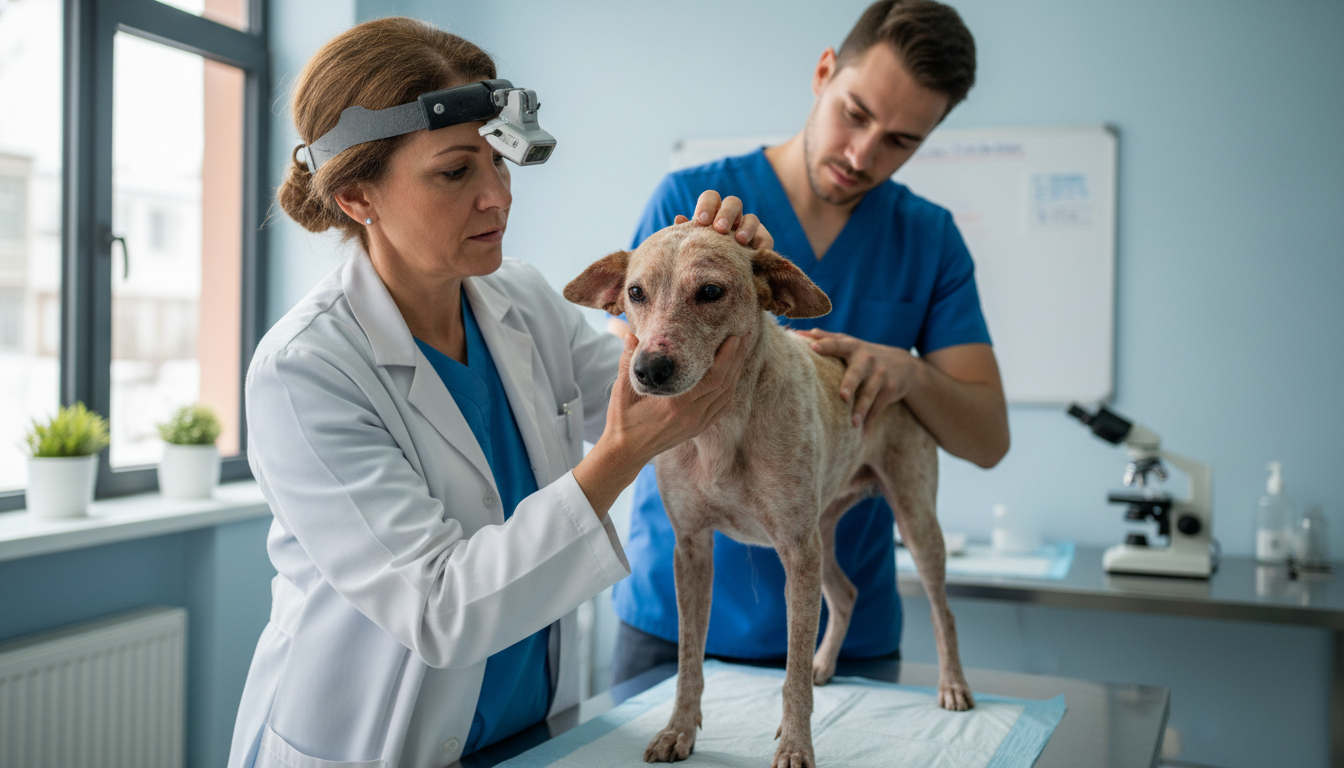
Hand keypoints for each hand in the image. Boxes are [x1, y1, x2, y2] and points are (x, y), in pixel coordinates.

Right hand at [606, 331, 750, 460]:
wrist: (626, 451)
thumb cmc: (623, 419)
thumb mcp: (622, 389)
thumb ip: (629, 360)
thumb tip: (632, 335)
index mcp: (675, 404)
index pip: (712, 378)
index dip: (727, 357)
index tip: (734, 337)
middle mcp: (691, 415)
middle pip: (725, 384)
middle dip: (737, 358)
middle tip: (746, 335)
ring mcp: (697, 424)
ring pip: (726, 395)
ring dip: (736, 371)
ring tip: (743, 350)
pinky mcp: (698, 428)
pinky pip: (722, 408)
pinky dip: (730, 389)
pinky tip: (732, 375)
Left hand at [673, 190, 773, 249]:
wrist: (721, 277)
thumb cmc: (701, 256)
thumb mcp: (694, 244)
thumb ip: (688, 232)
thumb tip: (679, 219)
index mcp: (713, 213)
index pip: (712, 197)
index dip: (707, 205)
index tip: (701, 220)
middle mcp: (732, 217)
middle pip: (733, 203)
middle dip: (726, 214)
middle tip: (720, 229)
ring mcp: (749, 228)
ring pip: (752, 218)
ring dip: (746, 227)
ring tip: (740, 241)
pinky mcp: (762, 242)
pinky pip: (765, 239)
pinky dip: (761, 244)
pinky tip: (755, 252)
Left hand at [797, 328, 919, 431]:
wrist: (906, 365)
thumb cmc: (866, 354)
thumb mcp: (851, 343)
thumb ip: (827, 338)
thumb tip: (798, 331)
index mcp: (853, 347)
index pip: (838, 344)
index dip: (825, 344)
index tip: (812, 347)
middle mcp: (868, 360)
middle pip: (857, 372)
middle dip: (850, 383)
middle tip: (843, 396)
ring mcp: (881, 375)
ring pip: (869, 394)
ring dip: (861, 410)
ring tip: (853, 423)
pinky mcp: (891, 390)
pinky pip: (878, 408)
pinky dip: (870, 423)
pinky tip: (862, 436)